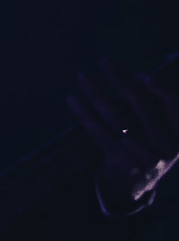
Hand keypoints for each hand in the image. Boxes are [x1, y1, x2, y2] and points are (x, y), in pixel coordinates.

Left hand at [71, 59, 178, 212]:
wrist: (139, 180)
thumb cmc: (146, 138)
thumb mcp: (156, 122)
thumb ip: (147, 100)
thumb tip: (125, 73)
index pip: (172, 104)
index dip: (153, 85)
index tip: (134, 71)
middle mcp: (170, 148)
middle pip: (143, 108)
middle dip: (122, 82)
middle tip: (104, 61)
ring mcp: (148, 160)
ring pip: (119, 121)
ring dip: (98, 95)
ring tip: (81, 77)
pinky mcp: (125, 166)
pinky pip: (101, 135)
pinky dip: (85, 115)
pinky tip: (72, 98)